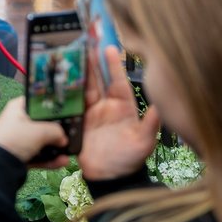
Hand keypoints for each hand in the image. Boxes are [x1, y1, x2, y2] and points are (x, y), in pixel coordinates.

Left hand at [0, 98, 72, 169]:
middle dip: (57, 131)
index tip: (68, 114)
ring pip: (42, 141)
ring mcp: (20, 139)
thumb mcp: (40, 131)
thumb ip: (56, 131)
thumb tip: (64, 137)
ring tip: (69, 151)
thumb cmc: (15, 139)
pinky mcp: (21, 154)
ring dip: (56, 147)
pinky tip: (62, 161)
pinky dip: (50, 158)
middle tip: (71, 135)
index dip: (53, 108)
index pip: (39, 103)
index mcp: (19, 108)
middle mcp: (18, 121)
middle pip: (43, 124)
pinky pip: (39, 154)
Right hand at [78, 46, 159, 180]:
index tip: (109, 48)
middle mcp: (106, 106)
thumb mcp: (143, 142)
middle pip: (98, 79)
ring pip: (84, 87)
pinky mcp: (78, 121)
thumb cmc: (129, 160)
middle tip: (86, 42)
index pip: (118, 81)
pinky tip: (60, 79)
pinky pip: (71, 103)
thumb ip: (150, 124)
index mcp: (123, 107)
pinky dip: (66, 91)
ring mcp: (91, 113)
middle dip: (92, 61)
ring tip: (71, 54)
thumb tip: (161, 107)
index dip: (114, 65)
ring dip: (79, 72)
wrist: (109, 179)